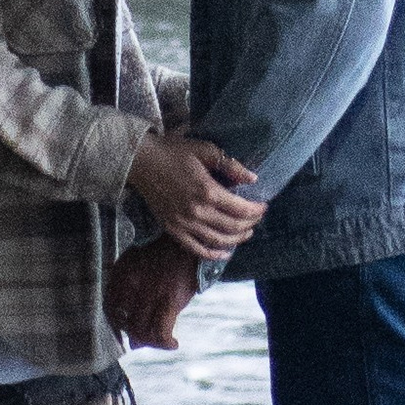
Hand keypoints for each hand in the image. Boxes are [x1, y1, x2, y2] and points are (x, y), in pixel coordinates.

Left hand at [108, 238, 203, 351]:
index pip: (109, 308)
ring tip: (160, 341)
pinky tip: (173, 344)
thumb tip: (133, 341)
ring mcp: (151, 293)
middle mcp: (132, 284)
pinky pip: (161, 332)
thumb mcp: (137, 266)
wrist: (187, 241)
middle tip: (145, 337)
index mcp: (122, 274)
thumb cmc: (161, 256)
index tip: (123, 332)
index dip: (115, 325)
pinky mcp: (170, 300)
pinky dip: (165, 343)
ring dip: (151, 342)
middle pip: (126, 324)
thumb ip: (128, 295)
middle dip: (135, 335)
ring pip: (142, 332)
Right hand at [123, 131, 261, 259]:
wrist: (141, 162)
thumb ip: (230, 165)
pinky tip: (225, 252)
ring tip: (247, 233)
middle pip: (233, 227)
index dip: (256, 210)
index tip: (264, 205)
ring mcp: (184, 224)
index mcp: (207, 191)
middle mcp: (197, 212)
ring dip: (237, 239)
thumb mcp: (205, 150)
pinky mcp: (173, 230)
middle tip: (257, 217)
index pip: (241, 209)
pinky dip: (213, 254)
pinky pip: (196, 249)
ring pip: (218, 241)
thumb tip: (253, 178)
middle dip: (250, 223)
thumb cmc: (173, 152)